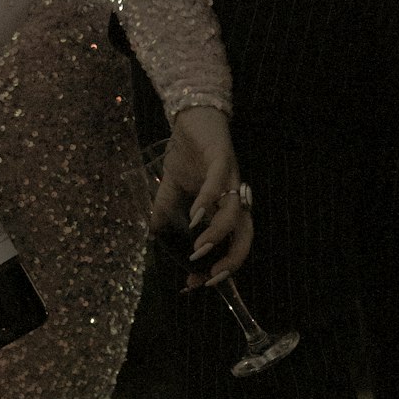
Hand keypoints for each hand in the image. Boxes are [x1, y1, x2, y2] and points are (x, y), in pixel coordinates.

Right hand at [154, 105, 253, 285]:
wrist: (192, 115)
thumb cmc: (187, 152)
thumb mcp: (170, 188)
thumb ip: (164, 212)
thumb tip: (152, 235)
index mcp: (225, 206)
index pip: (230, 243)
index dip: (218, 266)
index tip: (195, 283)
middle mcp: (234, 196)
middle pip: (246, 235)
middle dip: (231, 260)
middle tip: (210, 277)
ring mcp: (230, 178)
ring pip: (236, 213)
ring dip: (218, 235)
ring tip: (197, 250)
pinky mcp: (222, 157)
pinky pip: (219, 184)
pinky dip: (208, 202)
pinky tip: (194, 217)